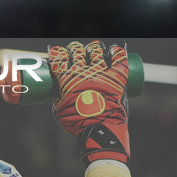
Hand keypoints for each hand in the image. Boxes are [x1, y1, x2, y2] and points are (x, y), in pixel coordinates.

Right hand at [48, 40, 129, 166]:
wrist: (98, 128)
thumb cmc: (77, 123)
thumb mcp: (60, 111)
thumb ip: (59, 100)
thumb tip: (60, 96)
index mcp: (67, 79)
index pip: (60, 58)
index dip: (57, 52)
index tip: (57, 52)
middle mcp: (83, 72)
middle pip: (77, 51)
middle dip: (74, 48)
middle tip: (75, 50)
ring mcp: (101, 73)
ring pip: (96, 52)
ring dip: (93, 47)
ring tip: (93, 48)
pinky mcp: (117, 77)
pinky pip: (119, 60)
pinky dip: (118, 52)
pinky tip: (115, 49)